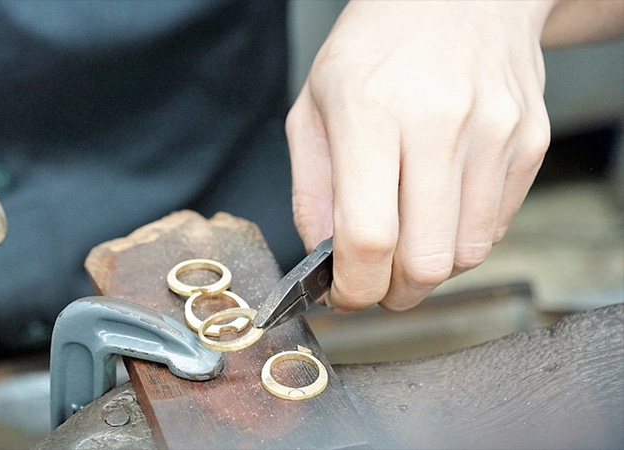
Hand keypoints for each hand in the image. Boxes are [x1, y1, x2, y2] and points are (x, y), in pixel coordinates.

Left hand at [287, 1, 553, 310]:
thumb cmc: (375, 50)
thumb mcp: (314, 107)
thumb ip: (311, 189)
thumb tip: (322, 258)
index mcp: (370, 113)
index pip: (369, 236)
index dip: (354, 287)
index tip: (343, 295)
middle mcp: (438, 123)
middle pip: (425, 261)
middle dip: (393, 292)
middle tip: (376, 282)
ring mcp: (493, 134)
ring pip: (465, 254)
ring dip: (429, 268)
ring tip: (406, 237)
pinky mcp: (528, 142)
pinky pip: (496, 227)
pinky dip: (461, 237)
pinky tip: (439, 206)